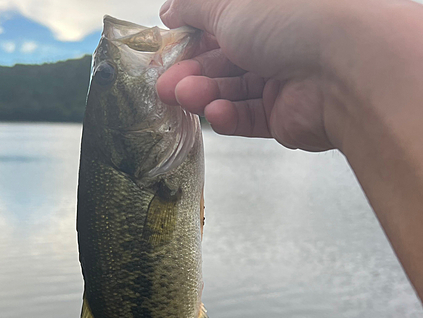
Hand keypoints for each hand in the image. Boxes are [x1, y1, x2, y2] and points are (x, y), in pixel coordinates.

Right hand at [157, 0, 345, 150]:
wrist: (342, 68)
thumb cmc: (295, 19)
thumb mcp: (229, 2)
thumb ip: (194, 7)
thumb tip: (170, 10)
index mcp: (265, 13)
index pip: (219, 27)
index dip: (189, 40)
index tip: (166, 51)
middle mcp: (276, 45)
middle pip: (222, 64)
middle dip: (190, 74)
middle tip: (164, 85)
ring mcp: (282, 81)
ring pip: (232, 93)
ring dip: (204, 96)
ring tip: (183, 97)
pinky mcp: (285, 116)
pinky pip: (250, 118)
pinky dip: (230, 118)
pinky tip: (216, 114)